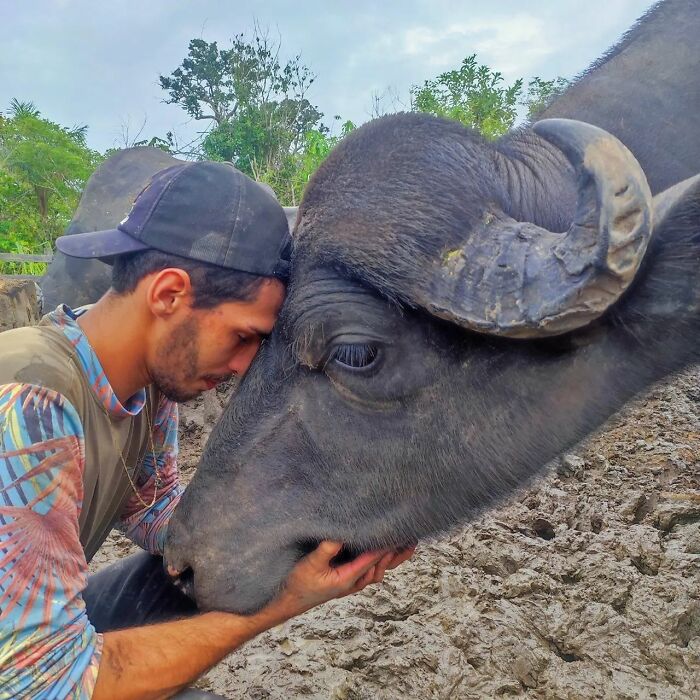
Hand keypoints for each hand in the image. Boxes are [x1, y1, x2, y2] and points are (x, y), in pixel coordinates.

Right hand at [261, 541, 415, 624]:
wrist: (290, 601)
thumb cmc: (299, 583)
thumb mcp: (310, 564)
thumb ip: (326, 550)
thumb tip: (341, 534)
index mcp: (349, 577)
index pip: (373, 558)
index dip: (386, 544)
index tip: (398, 530)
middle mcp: (355, 581)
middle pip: (382, 565)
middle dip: (396, 552)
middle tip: (412, 536)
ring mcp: (353, 582)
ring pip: (379, 570)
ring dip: (392, 558)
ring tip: (406, 543)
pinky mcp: (349, 580)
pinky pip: (372, 571)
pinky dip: (381, 562)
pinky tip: (384, 553)